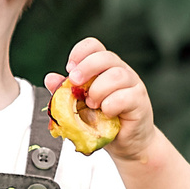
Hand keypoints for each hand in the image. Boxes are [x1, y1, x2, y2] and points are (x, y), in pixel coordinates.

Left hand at [45, 40, 154, 160]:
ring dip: (98, 90)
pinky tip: (105, 113)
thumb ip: (66, 92)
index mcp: (104, 68)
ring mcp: (132, 85)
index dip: (80, 53)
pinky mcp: (140, 101)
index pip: (94, 46)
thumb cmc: (104, 121)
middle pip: (106, 57)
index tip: (69, 69)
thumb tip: (50, 78)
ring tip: (91, 105)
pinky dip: (110, 105)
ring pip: (117, 75)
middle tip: (75, 83)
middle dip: (86, 68)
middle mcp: (120, 71)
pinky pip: (126, 96)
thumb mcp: (79, 106)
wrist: (126, 142)